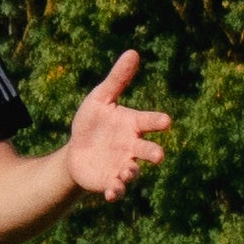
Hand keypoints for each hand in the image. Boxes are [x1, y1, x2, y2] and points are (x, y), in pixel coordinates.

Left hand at [57, 49, 169, 201]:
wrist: (77, 150)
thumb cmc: (93, 122)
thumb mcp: (100, 98)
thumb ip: (117, 79)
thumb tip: (133, 52)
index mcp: (132, 124)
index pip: (149, 121)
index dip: (157, 121)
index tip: (166, 121)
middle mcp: (132, 146)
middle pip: (148, 150)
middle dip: (153, 152)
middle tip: (158, 155)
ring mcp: (123, 164)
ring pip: (133, 170)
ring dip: (132, 171)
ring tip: (128, 171)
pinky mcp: (110, 181)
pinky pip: (117, 188)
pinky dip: (116, 191)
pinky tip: (112, 191)